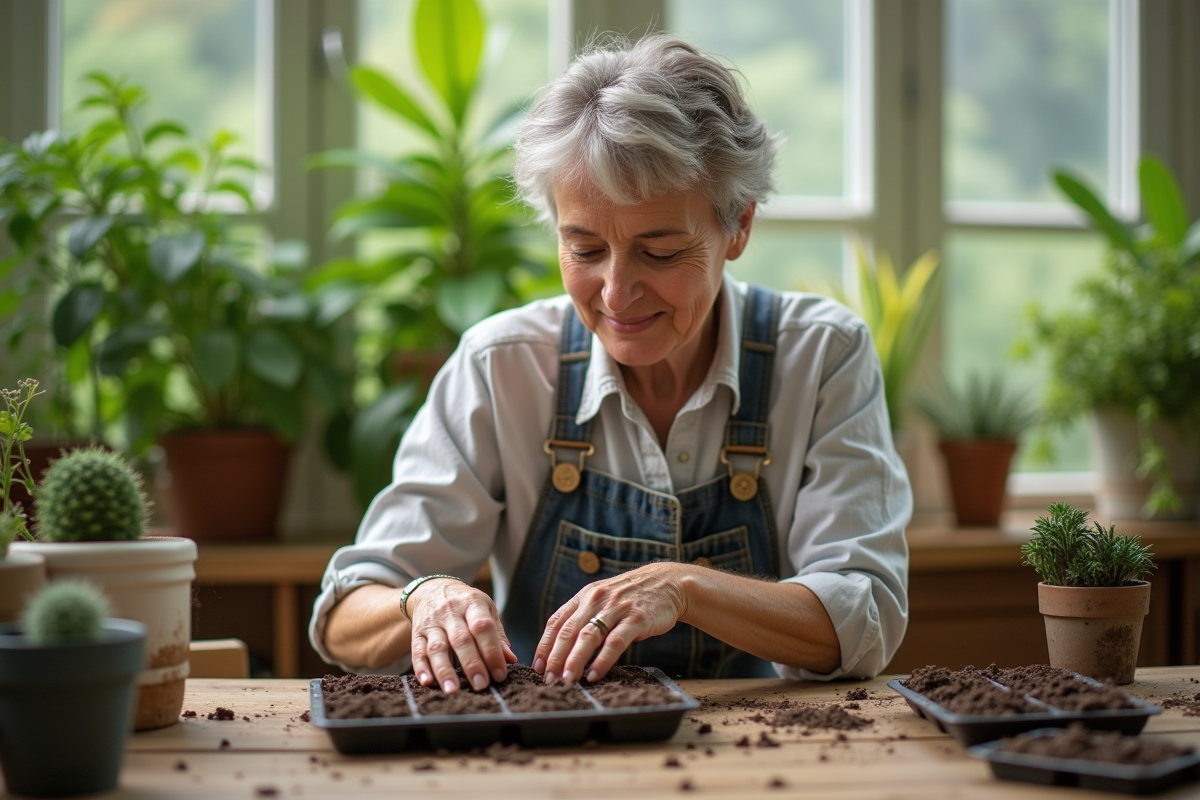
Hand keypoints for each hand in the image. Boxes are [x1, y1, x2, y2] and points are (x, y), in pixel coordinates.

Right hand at [408, 579, 517, 692]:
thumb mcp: (485, 610)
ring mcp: (432, 623)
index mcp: (472, 603)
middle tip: (481, 685)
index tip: (499, 674)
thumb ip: (497, 635)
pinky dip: (421, 668)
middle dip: (472, 664)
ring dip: (445, 670)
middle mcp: (450, 612)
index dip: (492, 651)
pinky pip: (417, 652)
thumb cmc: (465, 605)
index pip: (482, 627)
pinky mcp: (417, 633)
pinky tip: (427, 682)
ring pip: (438, 648)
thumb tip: (510, 660)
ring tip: (453, 690)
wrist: (431, 589)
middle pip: (461, 640)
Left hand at [534, 563, 688, 683]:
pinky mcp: (636, 618)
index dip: (544, 646)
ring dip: (574, 661)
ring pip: (588, 637)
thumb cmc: (631, 597)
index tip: (537, 667)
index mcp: (584, 596)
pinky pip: (615, 642)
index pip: (556, 622)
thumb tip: (562, 648)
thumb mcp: (603, 599)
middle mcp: (596, 600)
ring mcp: (616, 608)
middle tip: (548, 680)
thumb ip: (584, 617)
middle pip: (568, 632)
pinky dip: (602, 660)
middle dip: (555, 658)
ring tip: (567, 680)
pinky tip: (594, 675)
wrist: (668, 583)